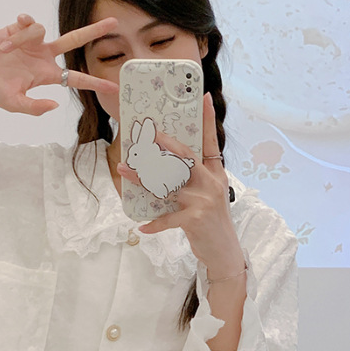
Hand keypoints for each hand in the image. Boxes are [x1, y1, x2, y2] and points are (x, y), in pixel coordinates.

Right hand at [0, 14, 118, 115]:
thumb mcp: (14, 104)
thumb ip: (35, 107)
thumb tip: (56, 104)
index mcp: (46, 75)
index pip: (76, 78)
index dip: (94, 82)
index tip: (113, 87)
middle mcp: (43, 57)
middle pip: (74, 41)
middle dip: (93, 32)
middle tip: (114, 23)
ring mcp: (32, 42)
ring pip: (42, 31)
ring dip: (22, 41)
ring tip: (4, 51)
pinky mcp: (18, 28)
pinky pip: (28, 23)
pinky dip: (18, 31)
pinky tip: (7, 38)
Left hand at [119, 93, 243, 278]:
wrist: (225, 253)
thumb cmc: (212, 224)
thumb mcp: (210, 197)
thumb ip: (195, 181)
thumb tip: (168, 167)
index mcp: (216, 174)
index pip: (211, 142)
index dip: (209, 120)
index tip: (205, 97)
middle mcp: (211, 183)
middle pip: (184, 156)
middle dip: (162, 143)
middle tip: (145, 132)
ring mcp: (203, 200)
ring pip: (167, 183)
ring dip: (142, 178)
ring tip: (124, 170)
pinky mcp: (195, 219)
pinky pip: (168, 218)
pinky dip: (154, 224)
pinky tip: (142, 227)